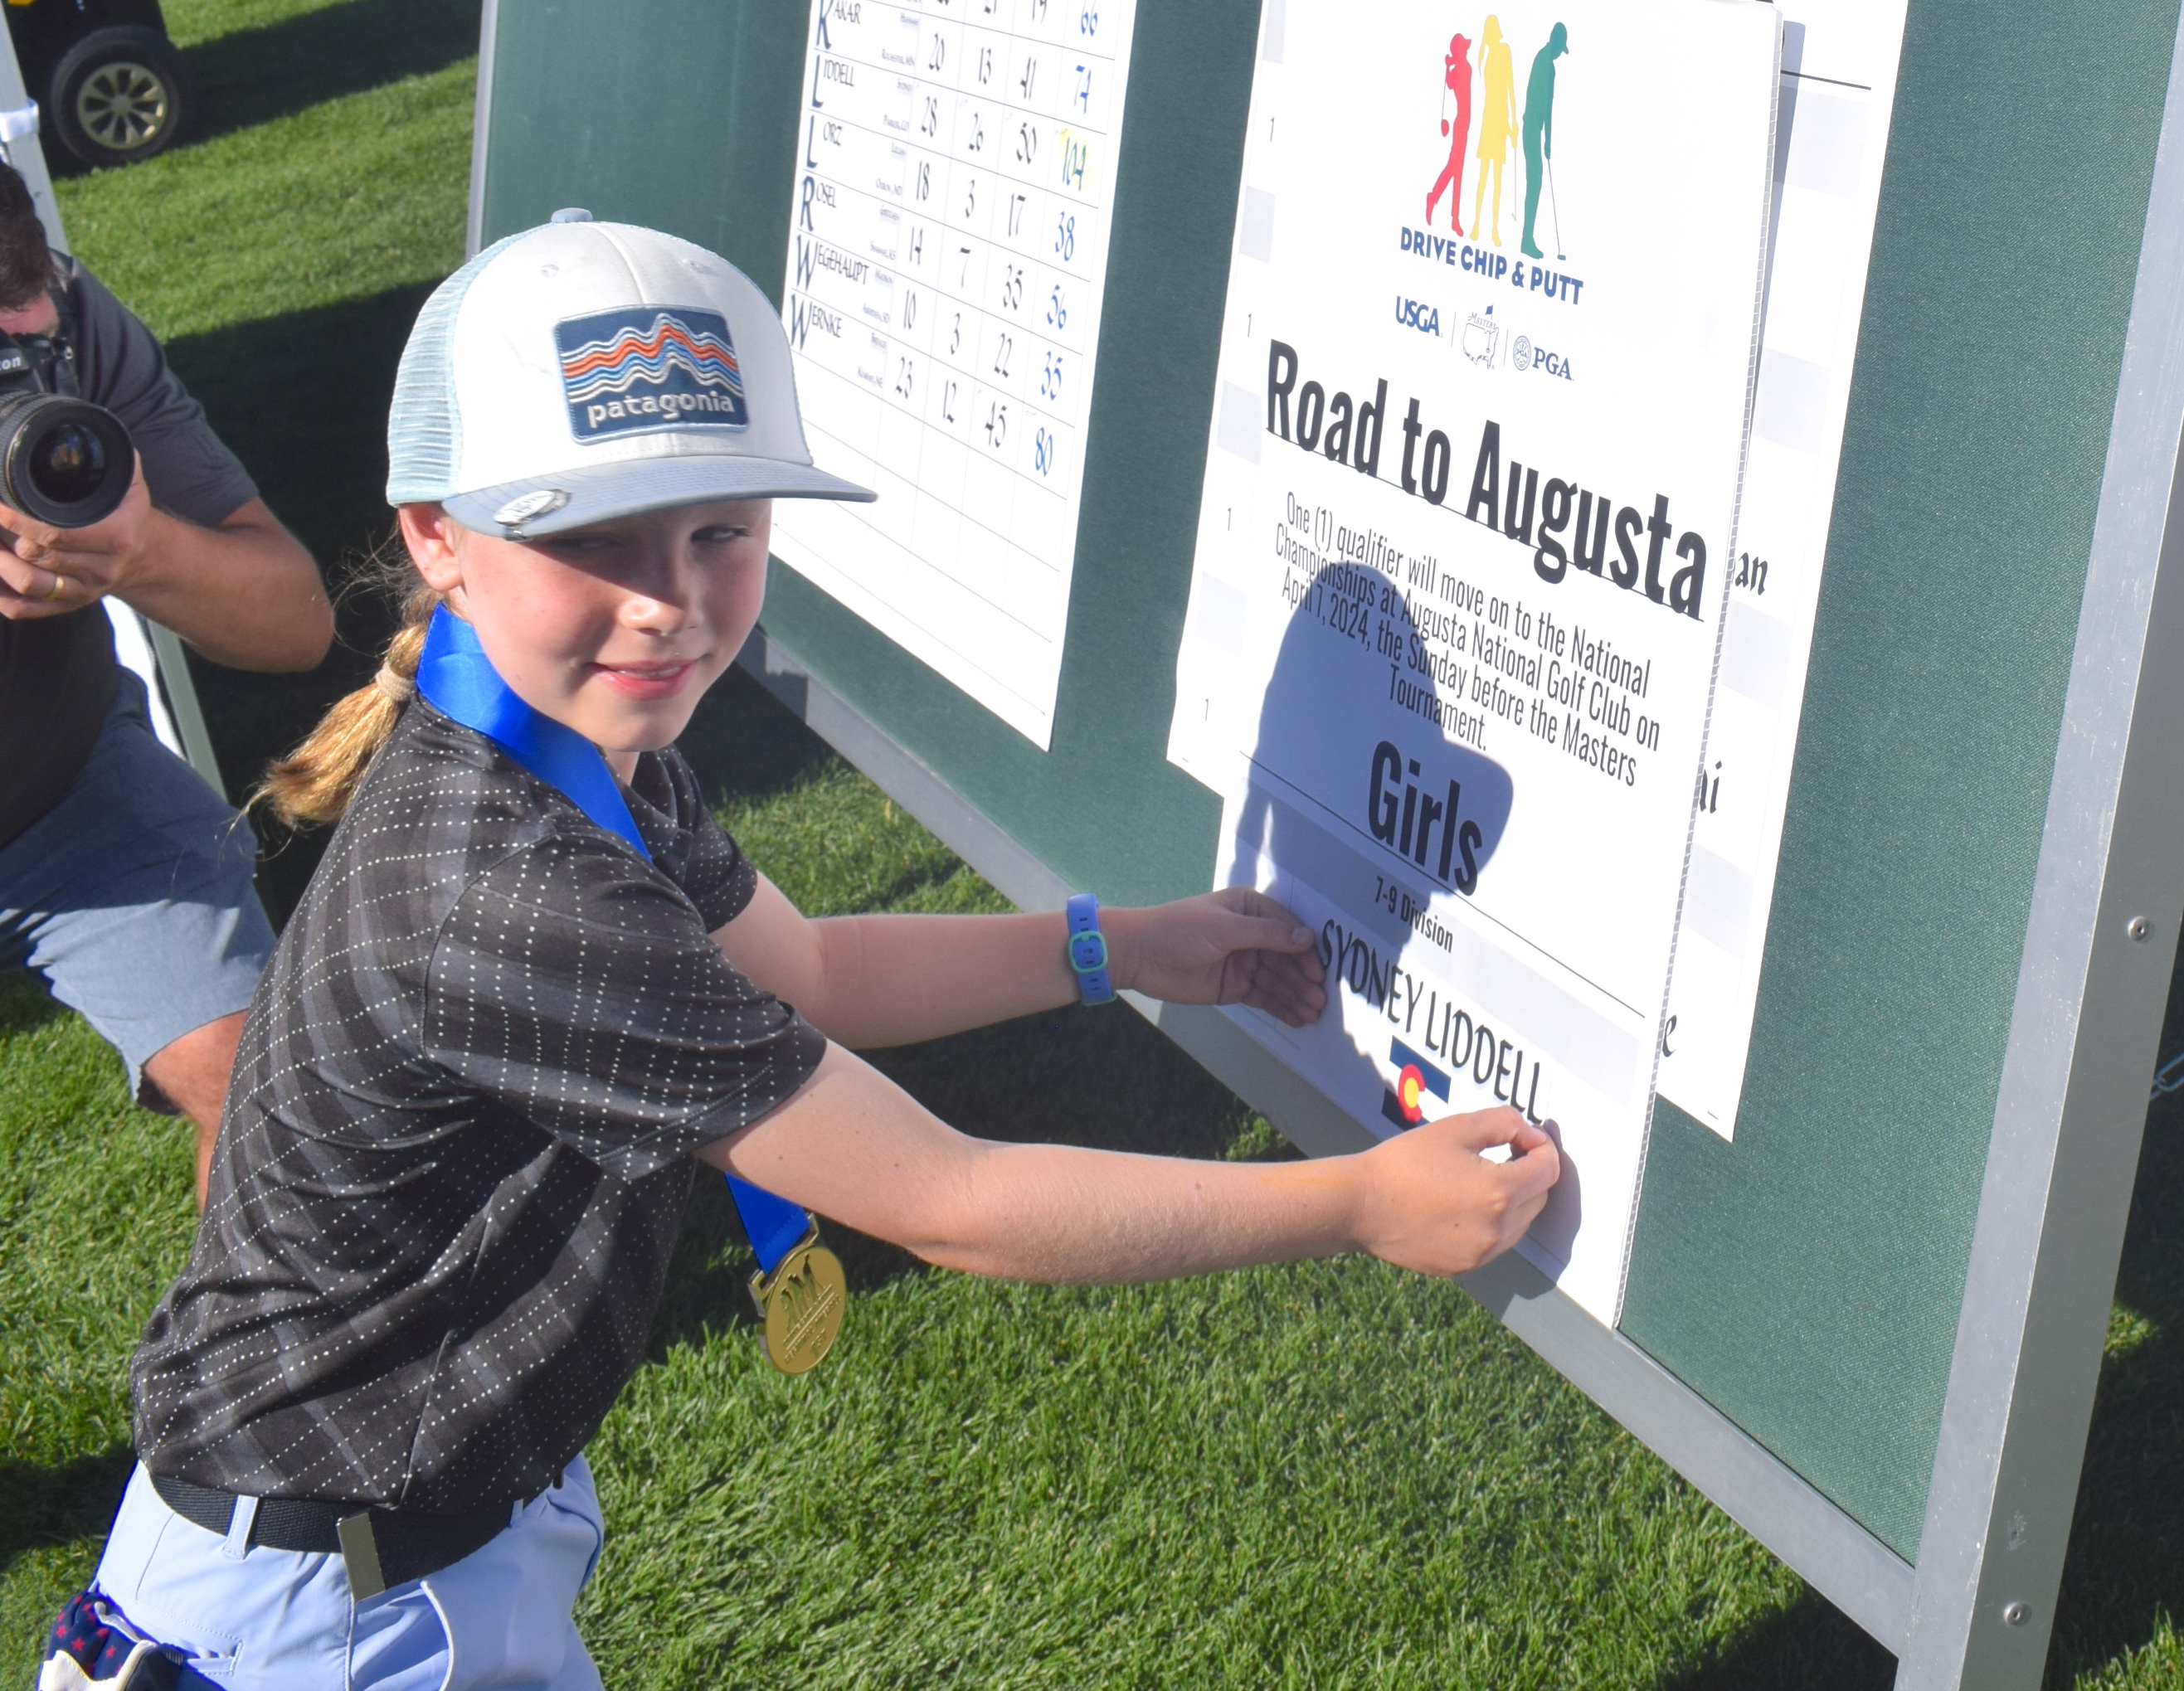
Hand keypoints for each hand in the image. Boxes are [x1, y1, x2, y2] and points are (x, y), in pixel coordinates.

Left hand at [0, 454, 153, 621]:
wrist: (149, 555)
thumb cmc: (130, 514)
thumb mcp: (130, 484)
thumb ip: (114, 459)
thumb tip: (84, 431)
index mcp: (117, 538)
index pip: (58, 534)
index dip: (19, 520)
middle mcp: (103, 570)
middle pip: (39, 558)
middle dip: (2, 537)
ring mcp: (86, 591)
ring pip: (30, 585)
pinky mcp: (72, 605)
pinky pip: (28, 610)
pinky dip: (2, 597)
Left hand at [1107, 888, 1327, 1025]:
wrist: (1137, 956)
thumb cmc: (1177, 930)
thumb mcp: (1224, 928)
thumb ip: (1266, 934)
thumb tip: (1307, 937)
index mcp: (1249, 908)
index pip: (1287, 929)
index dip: (1304, 951)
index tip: (1316, 972)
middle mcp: (1251, 934)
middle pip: (1286, 958)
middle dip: (1302, 979)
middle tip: (1319, 1000)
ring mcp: (1244, 961)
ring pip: (1277, 980)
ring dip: (1295, 996)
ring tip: (1312, 1013)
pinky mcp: (1235, 986)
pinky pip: (1264, 997)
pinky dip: (1280, 1007)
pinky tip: (1297, 1018)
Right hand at [1351, 1106, 1559, 1274]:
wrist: (1360, 1206)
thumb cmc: (1403, 1163)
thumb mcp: (1455, 1127)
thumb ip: (1503, 1122)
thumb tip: (1530, 1133)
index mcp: (1499, 1191)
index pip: (1548, 1169)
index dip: (1542, 1148)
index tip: (1526, 1138)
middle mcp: (1498, 1229)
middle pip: (1539, 1198)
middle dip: (1531, 1172)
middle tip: (1506, 1152)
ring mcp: (1482, 1253)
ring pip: (1521, 1224)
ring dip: (1515, 1200)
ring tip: (1482, 1179)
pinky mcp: (1465, 1267)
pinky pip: (1496, 1243)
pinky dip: (1494, 1224)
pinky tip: (1464, 1205)